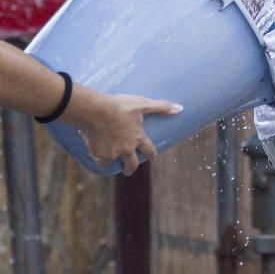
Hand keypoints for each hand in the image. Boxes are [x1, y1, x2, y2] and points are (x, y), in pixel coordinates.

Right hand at [66, 88, 182, 175]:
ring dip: (114, 163)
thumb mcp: (142, 104)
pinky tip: (94, 154)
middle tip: (128, 169)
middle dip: (131, 168)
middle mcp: (127, 148)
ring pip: (115, 163)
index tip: (152, 158)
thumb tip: (180, 109)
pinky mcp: (100, 154)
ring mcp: (114, 153)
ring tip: (109, 162)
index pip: (149, 150)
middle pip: (132, 164)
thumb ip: (161, 106)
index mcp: (139, 138)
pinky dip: (98, 158)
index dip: (151, 155)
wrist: (96, 111)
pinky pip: (100, 161)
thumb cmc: (120, 106)